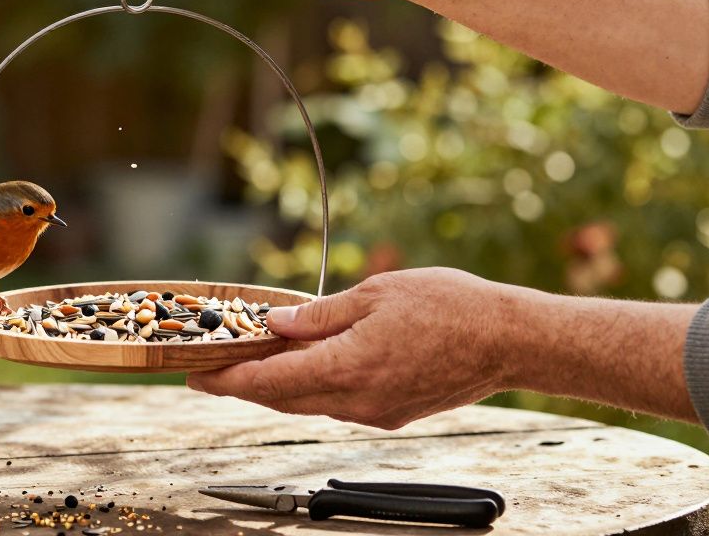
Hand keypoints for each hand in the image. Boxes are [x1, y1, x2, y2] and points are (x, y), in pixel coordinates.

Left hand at [187, 268, 518, 429]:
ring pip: (309, 404)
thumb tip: (278, 321)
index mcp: (347, 367)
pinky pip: (337, 404)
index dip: (228, 379)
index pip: (269, 381)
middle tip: (211, 371)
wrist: (510, 340)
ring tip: (250, 364)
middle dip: (242, 385)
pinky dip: (311, 388)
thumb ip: (320, 313)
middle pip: (282, 399)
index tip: (197, 375)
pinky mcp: (392, 414)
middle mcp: (357, 401)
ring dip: (276, 387)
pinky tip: (304, 367)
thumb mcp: (375, 293)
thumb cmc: (451, 309)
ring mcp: (375, 412)